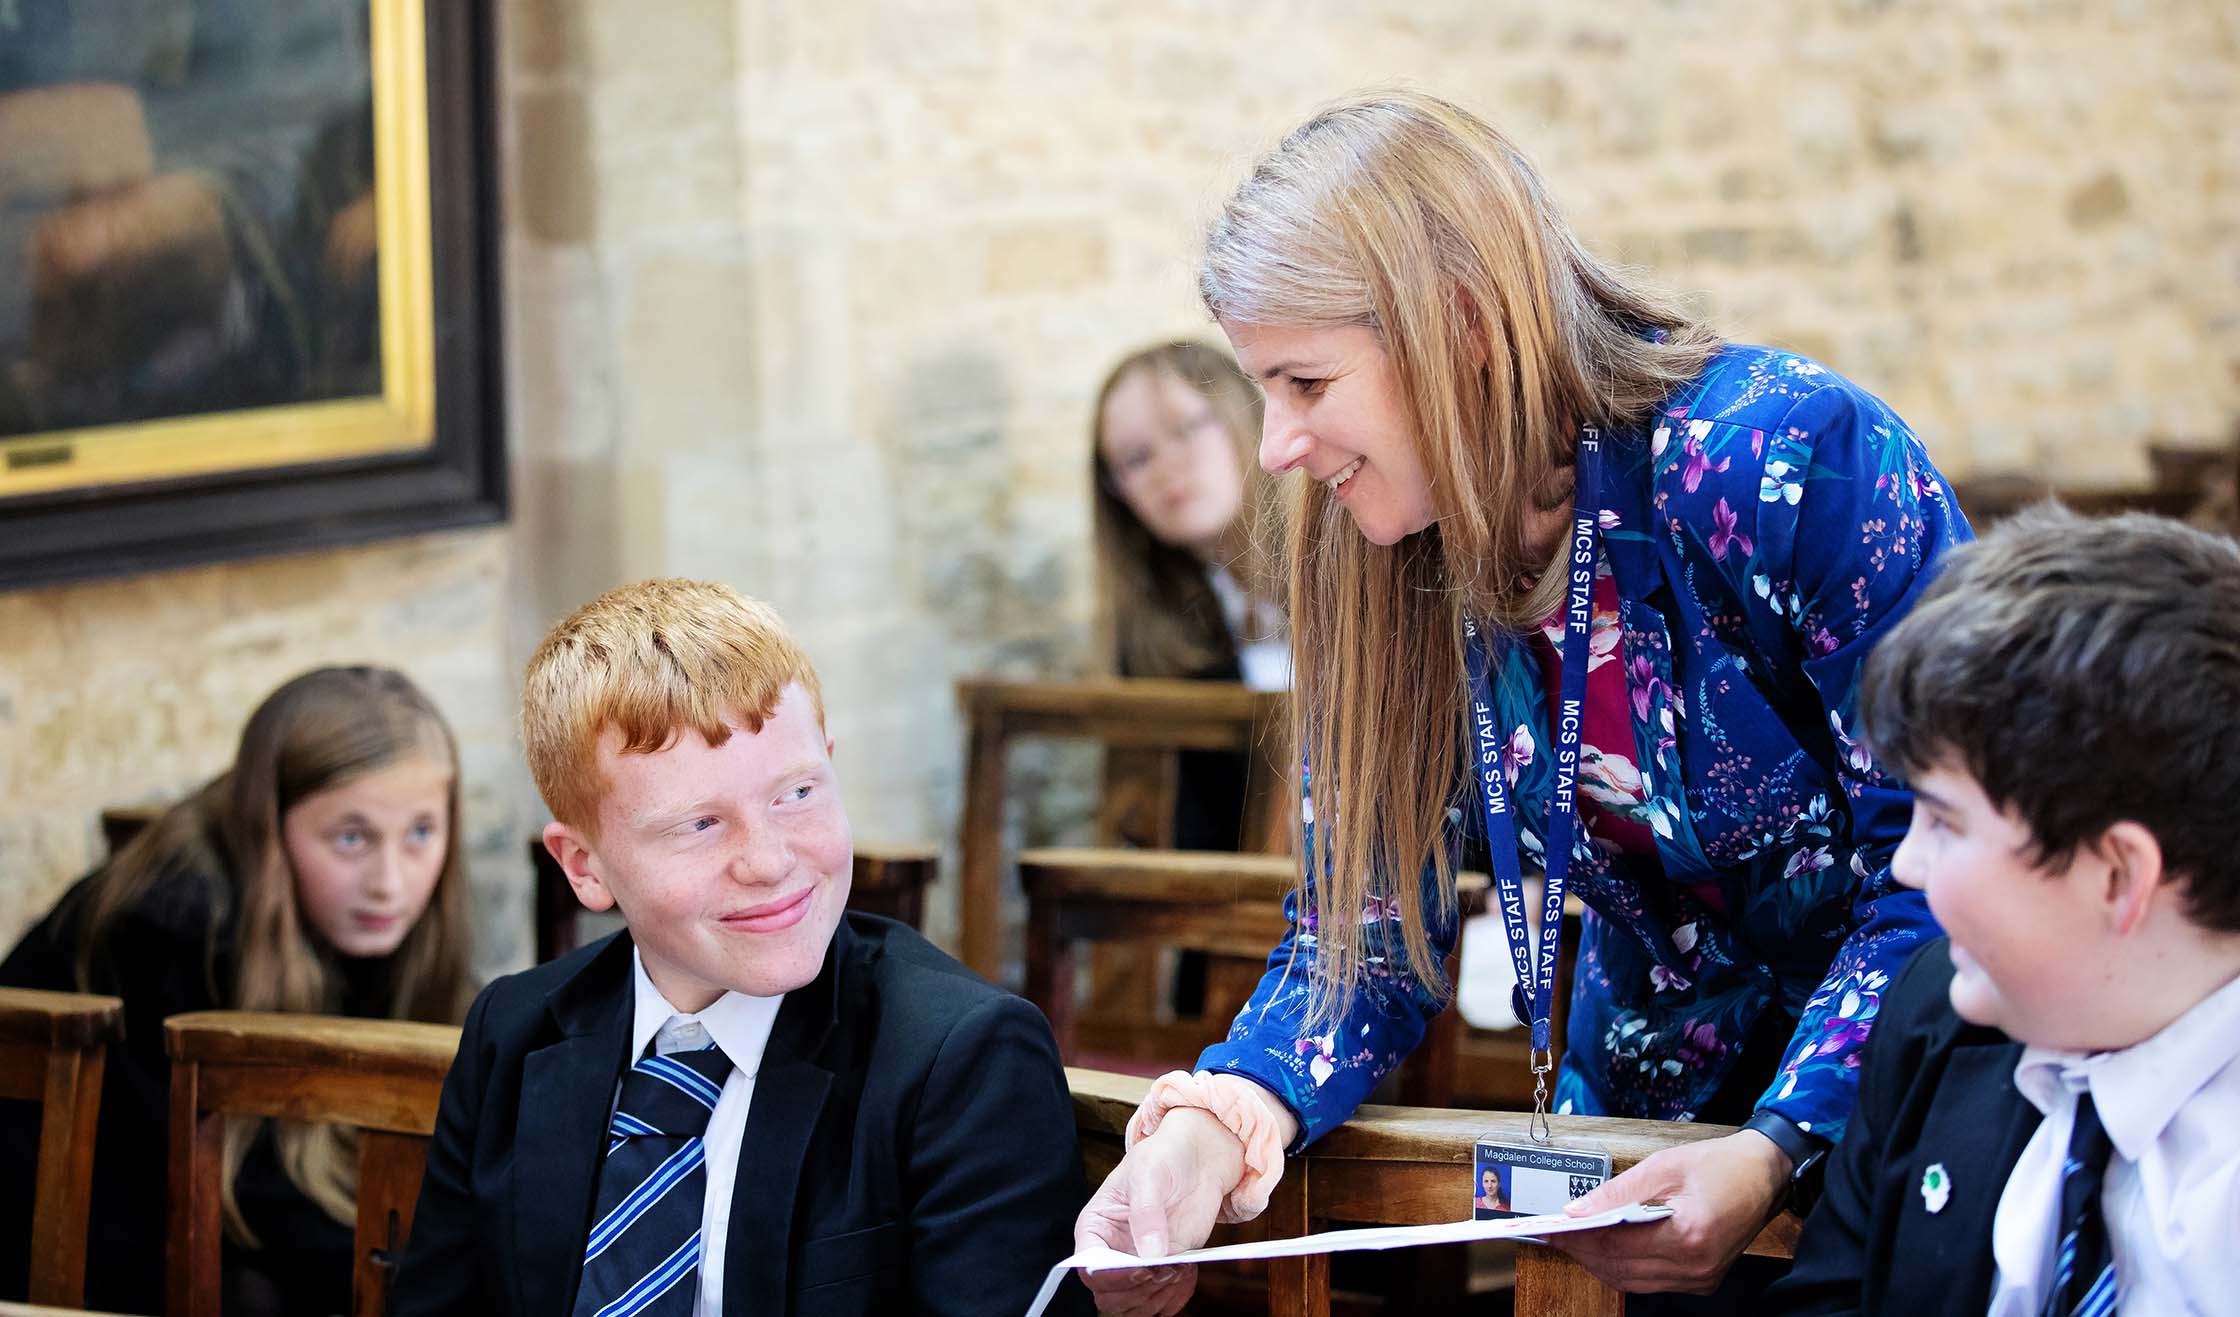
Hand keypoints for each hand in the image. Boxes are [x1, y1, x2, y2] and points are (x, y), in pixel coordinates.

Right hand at [1071, 1108, 1246, 1316]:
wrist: (1195, 1161)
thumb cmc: (1163, 1158)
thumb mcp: (1149, 1174)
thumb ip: (1146, 1212)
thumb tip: (1151, 1253)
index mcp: (1096, 1226)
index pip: (1088, 1265)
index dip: (1111, 1275)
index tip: (1142, 1269)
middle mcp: (1113, 1250)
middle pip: (1108, 1295)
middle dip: (1137, 1291)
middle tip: (1166, 1269)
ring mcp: (1138, 1263)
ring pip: (1133, 1305)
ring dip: (1158, 1297)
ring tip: (1179, 1268)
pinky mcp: (1164, 1269)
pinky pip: (1161, 1302)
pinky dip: (1176, 1297)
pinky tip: (1187, 1273)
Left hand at [1550, 1130, 1789, 1294]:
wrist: (1764, 1173)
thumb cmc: (1719, 1165)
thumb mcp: (1663, 1166)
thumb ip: (1616, 1192)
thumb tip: (1576, 1211)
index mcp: (1688, 1236)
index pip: (1615, 1247)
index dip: (1577, 1239)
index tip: (1550, 1229)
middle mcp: (1695, 1267)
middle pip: (1621, 1269)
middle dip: (1582, 1252)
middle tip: (1555, 1235)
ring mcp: (1700, 1278)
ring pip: (1633, 1281)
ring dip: (1600, 1263)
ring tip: (1575, 1240)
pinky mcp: (1702, 1280)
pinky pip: (1651, 1282)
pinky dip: (1625, 1267)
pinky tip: (1607, 1248)